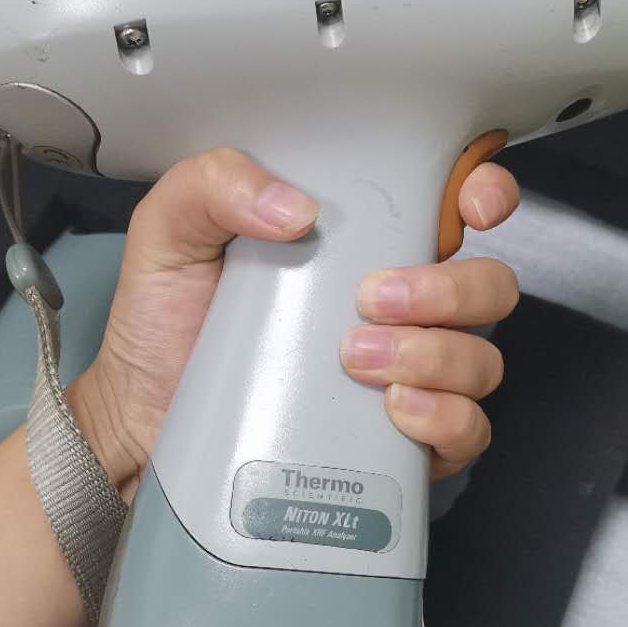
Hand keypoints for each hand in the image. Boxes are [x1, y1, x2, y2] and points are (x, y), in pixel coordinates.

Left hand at [70, 148, 518, 496]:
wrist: (141, 418)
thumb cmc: (165, 323)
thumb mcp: (172, 229)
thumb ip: (216, 184)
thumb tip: (294, 206)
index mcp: (360, 241)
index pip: (455, 204)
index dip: (484, 193)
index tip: (468, 204)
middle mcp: (398, 305)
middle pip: (487, 286)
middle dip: (449, 290)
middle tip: (371, 299)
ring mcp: (406, 375)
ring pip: (480, 359)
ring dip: (435, 355)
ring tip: (357, 359)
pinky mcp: (400, 441)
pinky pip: (466, 431)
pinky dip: (445, 418)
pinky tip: (394, 409)